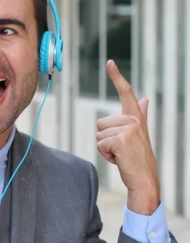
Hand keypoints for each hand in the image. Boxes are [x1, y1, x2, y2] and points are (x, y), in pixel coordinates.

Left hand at [96, 60, 159, 214]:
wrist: (144, 180)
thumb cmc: (138, 158)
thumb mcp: (139, 135)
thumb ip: (140, 115)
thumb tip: (143, 99)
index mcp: (136, 118)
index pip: (126, 93)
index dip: (117, 77)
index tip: (109, 62)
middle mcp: (134, 120)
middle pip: (100, 123)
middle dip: (105, 139)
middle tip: (122, 150)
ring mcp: (128, 129)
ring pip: (98, 135)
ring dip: (105, 148)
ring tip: (121, 155)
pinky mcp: (120, 140)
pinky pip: (99, 144)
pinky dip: (105, 155)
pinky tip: (119, 160)